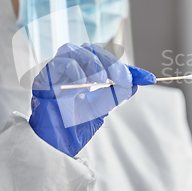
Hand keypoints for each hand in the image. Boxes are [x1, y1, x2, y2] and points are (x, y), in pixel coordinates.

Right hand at [29, 42, 155, 156]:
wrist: (54, 141)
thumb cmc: (72, 124)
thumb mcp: (101, 107)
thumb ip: (116, 94)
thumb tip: (134, 83)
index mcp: (82, 71)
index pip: (104, 59)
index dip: (125, 66)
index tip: (146, 78)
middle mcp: (69, 67)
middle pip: (90, 49)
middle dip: (111, 62)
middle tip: (124, 79)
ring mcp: (56, 70)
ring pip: (74, 50)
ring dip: (92, 63)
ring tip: (101, 80)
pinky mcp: (45, 76)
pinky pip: (60, 63)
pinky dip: (76, 70)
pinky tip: (83, 84)